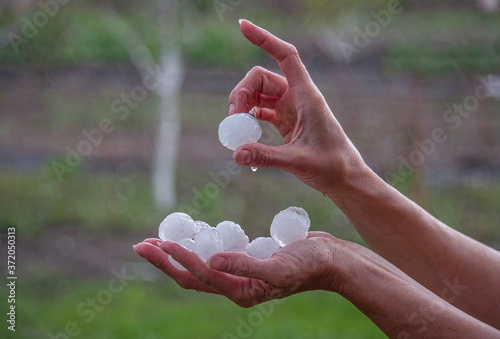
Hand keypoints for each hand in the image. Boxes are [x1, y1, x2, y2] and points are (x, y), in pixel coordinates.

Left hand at [134, 232, 345, 306]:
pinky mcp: (243, 262)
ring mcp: (238, 275)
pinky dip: (197, 245)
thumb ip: (246, 265)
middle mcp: (235, 287)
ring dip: (176, 255)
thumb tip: (212, 261)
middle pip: (190, 277)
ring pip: (198, 267)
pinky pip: (213, 255)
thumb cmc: (309, 264)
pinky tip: (190, 234)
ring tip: (157, 240)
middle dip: (165, 262)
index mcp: (241, 292)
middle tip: (142, 244)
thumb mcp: (279, 266)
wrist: (329, 260)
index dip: (177, 260)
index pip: (200, 276)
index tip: (159, 242)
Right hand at [230, 20, 366, 194]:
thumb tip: (236, 154)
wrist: (345, 178)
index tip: (242, 27)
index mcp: (306, 96)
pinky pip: (262, 110)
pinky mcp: (287, 122)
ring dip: (244, 105)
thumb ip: (266, 156)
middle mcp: (298, 97)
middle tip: (234, 118)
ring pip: (259, 94)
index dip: (264, 39)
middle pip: (261, 78)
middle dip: (242, 92)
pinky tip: (245, 133)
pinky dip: (250, 118)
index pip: (285, 56)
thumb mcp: (297, 160)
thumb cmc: (331, 165)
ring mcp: (291, 109)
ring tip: (236, 127)